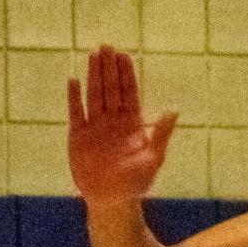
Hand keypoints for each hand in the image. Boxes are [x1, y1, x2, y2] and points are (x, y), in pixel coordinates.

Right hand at [68, 45, 177, 204]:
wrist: (113, 200)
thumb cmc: (137, 181)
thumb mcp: (154, 157)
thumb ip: (161, 133)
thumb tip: (173, 110)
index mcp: (131, 124)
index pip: (129, 92)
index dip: (126, 73)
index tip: (124, 54)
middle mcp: (113, 121)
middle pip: (111, 88)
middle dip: (109, 67)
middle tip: (107, 46)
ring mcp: (95, 127)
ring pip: (94, 95)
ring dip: (93, 76)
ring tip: (93, 55)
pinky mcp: (78, 136)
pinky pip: (76, 113)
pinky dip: (74, 98)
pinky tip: (73, 81)